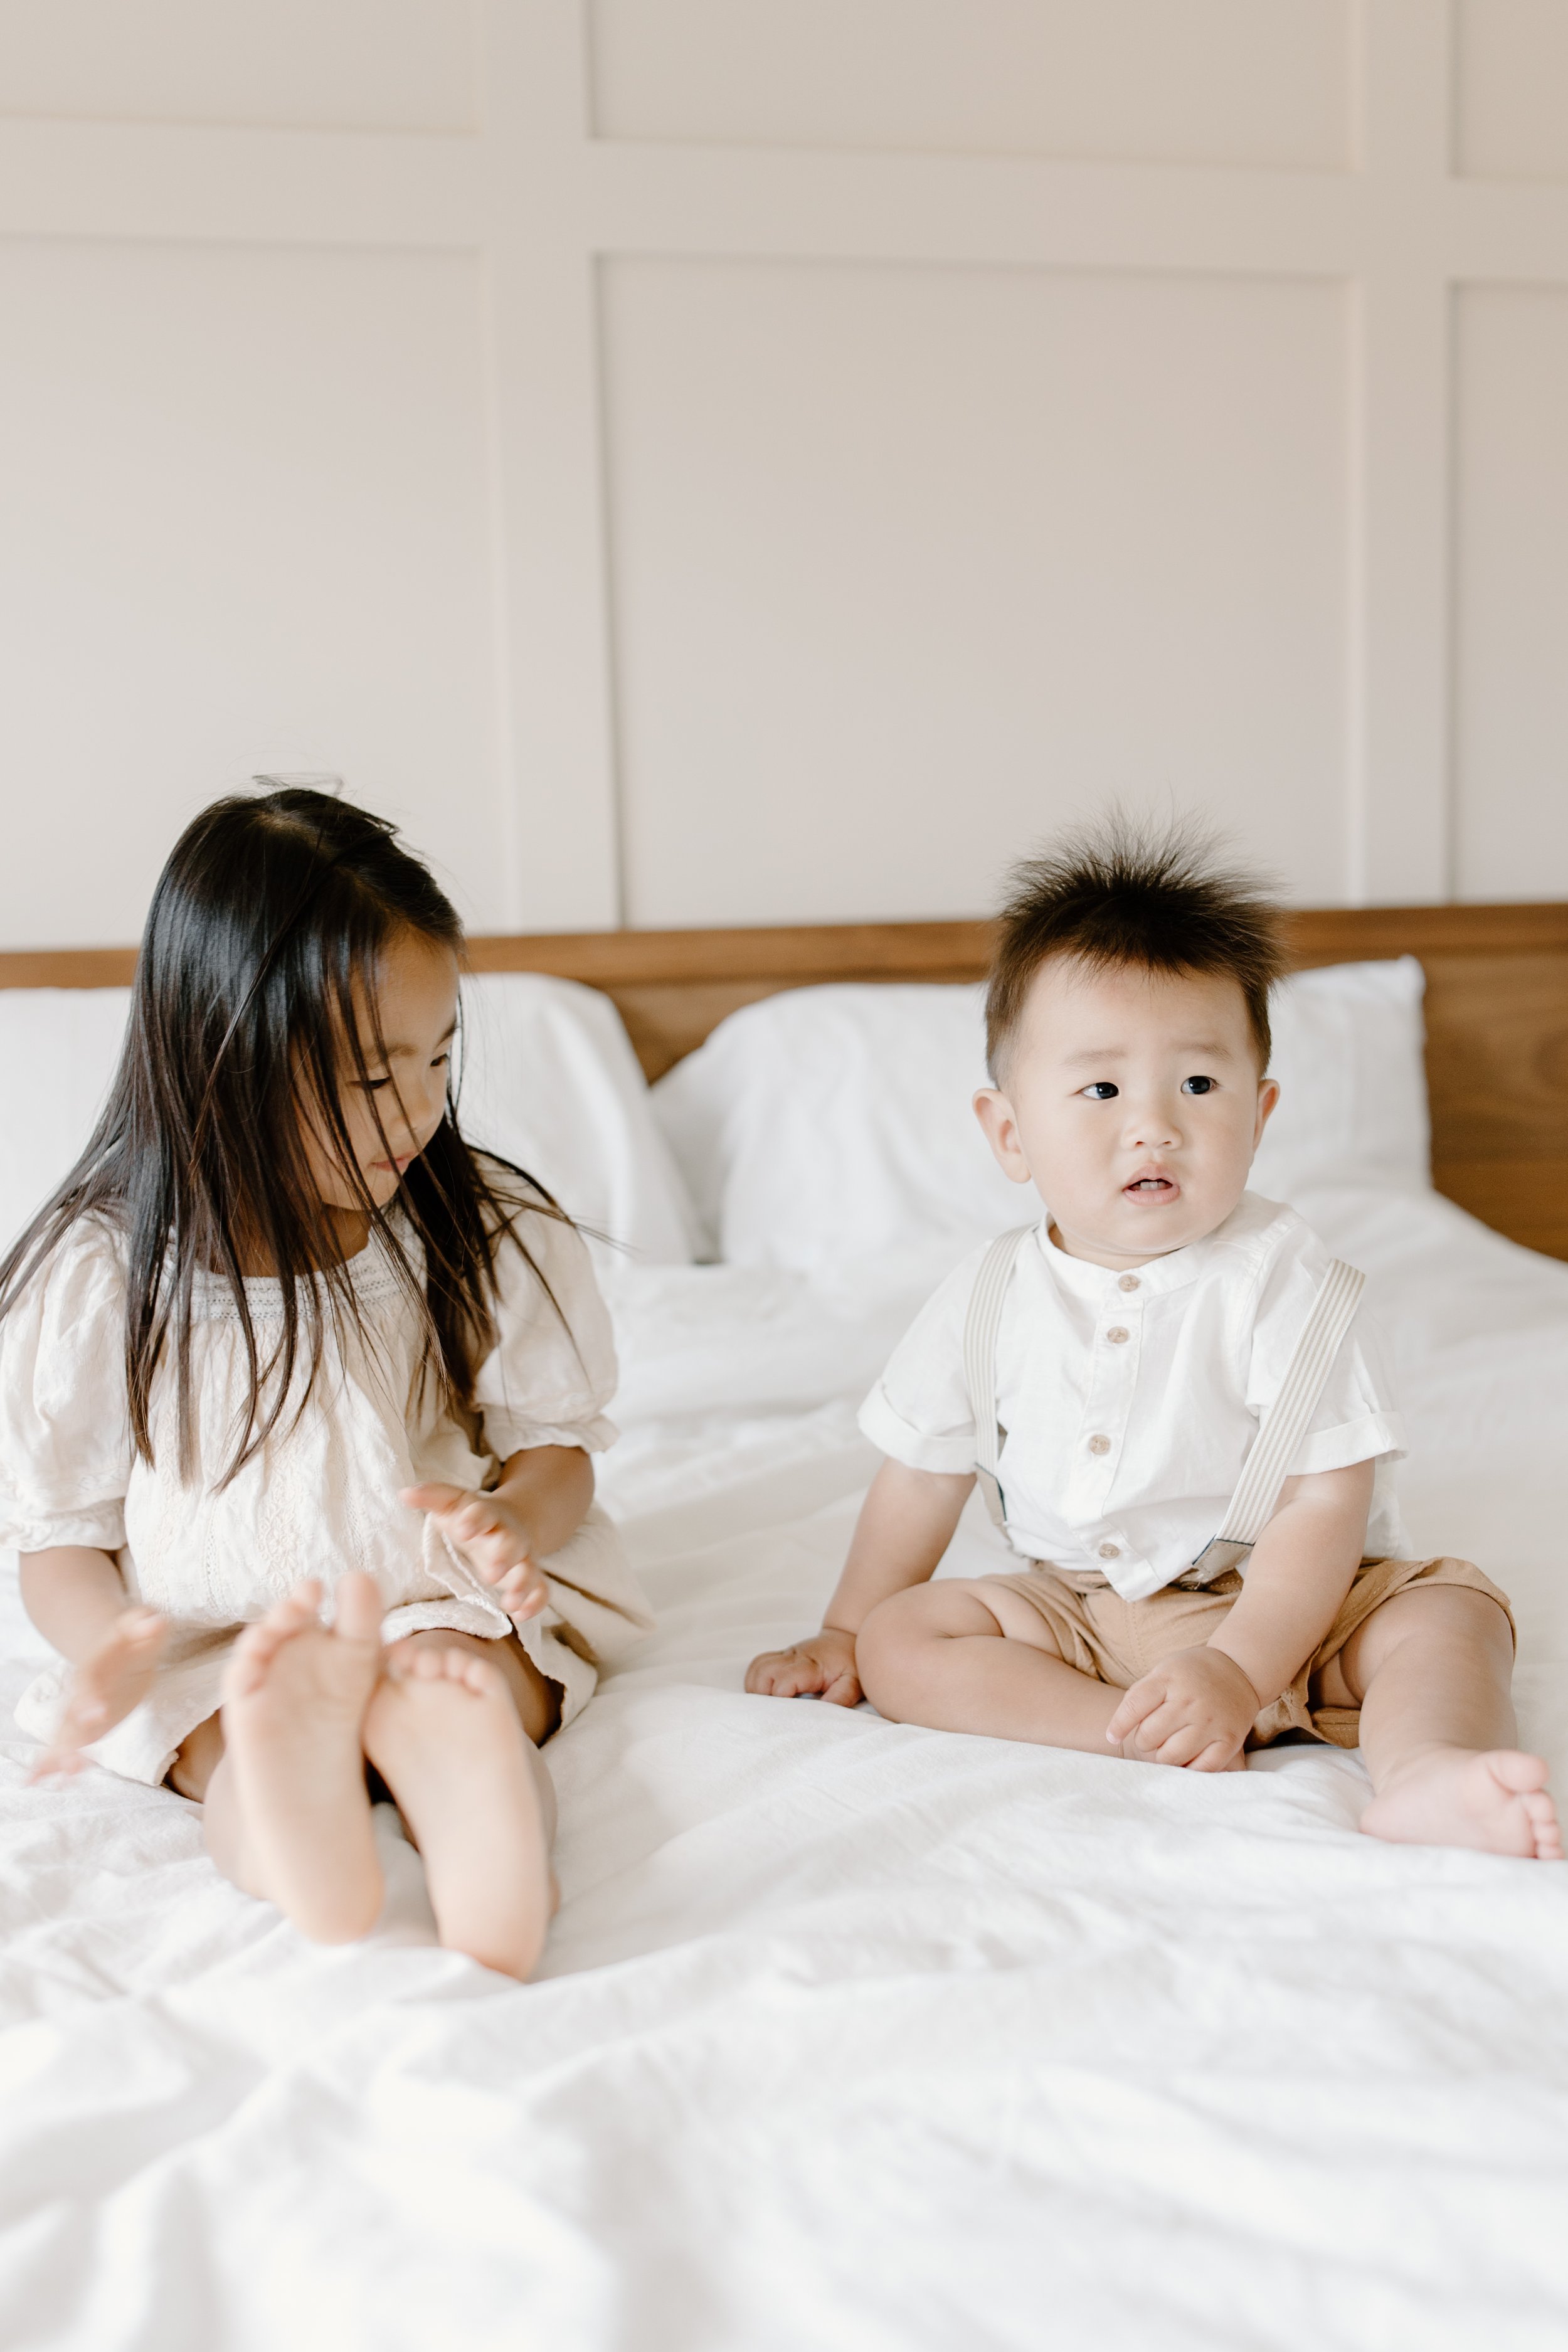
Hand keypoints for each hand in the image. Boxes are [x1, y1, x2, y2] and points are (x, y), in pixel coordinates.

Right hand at [30, 1606, 165, 1781]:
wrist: (117, 1643)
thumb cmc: (135, 1632)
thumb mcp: (143, 1622)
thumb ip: (146, 1622)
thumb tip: (154, 1622)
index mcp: (94, 1664)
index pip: (90, 1681)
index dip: (91, 1697)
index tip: (97, 1715)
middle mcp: (80, 1690)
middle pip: (71, 1714)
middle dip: (71, 1738)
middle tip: (70, 1763)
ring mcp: (79, 1709)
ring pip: (65, 1734)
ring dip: (60, 1756)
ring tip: (62, 1779)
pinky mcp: (84, 1724)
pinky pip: (67, 1744)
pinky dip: (52, 1762)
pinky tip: (39, 1781)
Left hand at [400, 1482, 547, 1621]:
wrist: (512, 1522)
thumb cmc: (471, 1518)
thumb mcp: (452, 1504)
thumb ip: (431, 1497)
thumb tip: (403, 1494)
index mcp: (487, 1516)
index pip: (483, 1513)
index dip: (475, 1520)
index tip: (463, 1529)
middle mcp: (508, 1536)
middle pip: (511, 1543)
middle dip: (504, 1556)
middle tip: (491, 1572)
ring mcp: (522, 1558)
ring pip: (529, 1570)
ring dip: (522, 1585)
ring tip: (510, 1602)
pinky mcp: (530, 1578)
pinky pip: (541, 1591)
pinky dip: (535, 1603)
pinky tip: (520, 1616)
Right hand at [745, 1628, 861, 1706]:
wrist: (846, 1639)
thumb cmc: (850, 1664)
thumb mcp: (853, 1681)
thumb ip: (841, 1696)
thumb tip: (824, 1713)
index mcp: (810, 1666)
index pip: (784, 1680)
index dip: (780, 1698)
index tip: (786, 1714)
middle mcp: (793, 1657)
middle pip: (763, 1671)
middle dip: (762, 1694)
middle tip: (774, 1712)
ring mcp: (785, 1655)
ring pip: (757, 1667)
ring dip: (756, 1688)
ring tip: (767, 1706)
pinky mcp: (780, 1656)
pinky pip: (758, 1665)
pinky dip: (755, 1680)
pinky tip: (765, 1695)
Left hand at [1105, 1644, 1258, 1771]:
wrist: (1239, 1670)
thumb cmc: (1191, 1674)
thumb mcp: (1163, 1671)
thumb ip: (1140, 1696)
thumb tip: (1116, 1732)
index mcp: (1169, 1679)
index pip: (1133, 1707)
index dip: (1118, 1726)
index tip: (1112, 1737)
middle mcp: (1190, 1701)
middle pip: (1149, 1736)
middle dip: (1144, 1740)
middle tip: (1153, 1735)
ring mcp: (1210, 1721)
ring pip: (1171, 1756)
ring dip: (1163, 1757)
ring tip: (1168, 1747)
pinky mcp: (1229, 1740)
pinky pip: (1202, 1768)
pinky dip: (1189, 1768)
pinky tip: (1187, 1759)